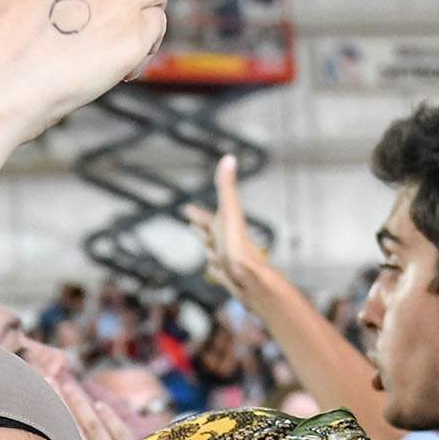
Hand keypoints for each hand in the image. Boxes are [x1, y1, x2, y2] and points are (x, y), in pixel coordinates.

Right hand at [51, 369, 137, 439]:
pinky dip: (109, 417)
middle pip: (75, 423)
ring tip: (68, 385)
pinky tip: (101, 406)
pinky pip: (118, 430)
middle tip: (48, 380)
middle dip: (61, 401)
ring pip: (94, 422)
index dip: (50, 417)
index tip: (36, 400)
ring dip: (81, 403)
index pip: (61, 438)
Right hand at [186, 154, 270, 301]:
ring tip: (201, 238)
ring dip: (206, 242)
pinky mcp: (227, 276)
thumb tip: (229, 158)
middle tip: (191, 218)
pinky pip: (216, 270)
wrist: (251, 281)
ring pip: (213, 249)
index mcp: (224, 226)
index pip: (206, 217)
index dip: (196, 213)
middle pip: (210, 230)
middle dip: (200, 223)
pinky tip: (213, 269)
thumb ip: (227, 188)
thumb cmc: (240, 250)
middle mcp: (226, 241)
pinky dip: (213, 266)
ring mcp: (226, 259)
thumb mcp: (229, 214)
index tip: (187, 208)